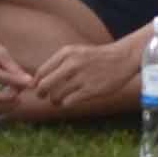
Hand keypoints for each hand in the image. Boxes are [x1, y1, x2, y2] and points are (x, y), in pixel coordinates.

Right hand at [0, 18, 36, 108]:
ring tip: (15, 100)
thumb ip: (13, 68)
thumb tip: (29, 82)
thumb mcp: (0, 52)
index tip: (30, 83)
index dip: (18, 82)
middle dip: (9, 100)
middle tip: (21, 95)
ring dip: (3, 108)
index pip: (1, 79)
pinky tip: (5, 104)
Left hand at [25, 33, 147, 112]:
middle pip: (44, 85)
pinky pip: (68, 102)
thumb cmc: (96, 57)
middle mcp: (72, 64)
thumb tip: (37, 80)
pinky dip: (66, 104)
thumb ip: (58, 63)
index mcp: (66, 53)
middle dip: (41, 93)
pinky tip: (70, 101)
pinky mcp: (90, 90)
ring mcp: (81, 77)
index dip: (36, 83)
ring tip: (58, 100)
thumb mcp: (76, 52)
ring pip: (55, 96)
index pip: (41, 72)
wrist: (122, 58)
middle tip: (42, 96)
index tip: (36, 88)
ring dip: (54, 101)